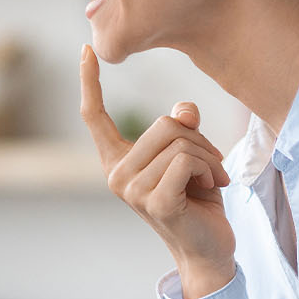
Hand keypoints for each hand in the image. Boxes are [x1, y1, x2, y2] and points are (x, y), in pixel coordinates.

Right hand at [79, 44, 236, 298]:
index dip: (89, 82)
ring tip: (211, 179)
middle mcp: (116, 174)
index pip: (94, 116)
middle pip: (162, 124)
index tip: (85, 49)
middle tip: (210, 164)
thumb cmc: (197, 199)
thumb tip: (183, 111)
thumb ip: (182, 128)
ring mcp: (132, 190)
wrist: (209, 249)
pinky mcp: (153, 202)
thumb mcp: (190, 154)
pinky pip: (186, 160)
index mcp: (117, 160)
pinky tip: (213, 188)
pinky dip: (209, 169)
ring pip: (178, 142)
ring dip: (208, 157)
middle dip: (197, 139)